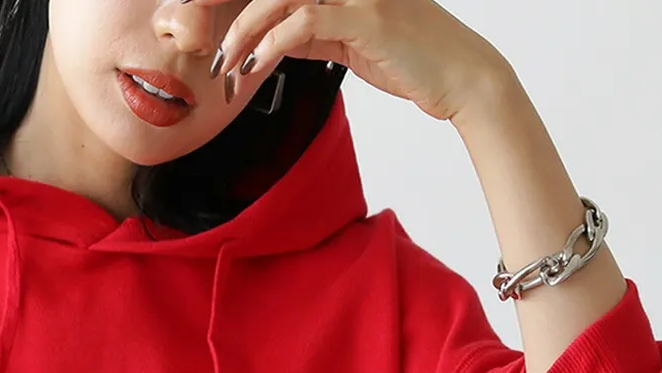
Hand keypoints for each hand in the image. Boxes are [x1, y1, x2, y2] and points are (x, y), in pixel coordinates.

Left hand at [190, 0, 511, 122]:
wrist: (458, 77)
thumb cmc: (409, 59)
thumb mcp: (349, 43)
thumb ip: (312, 33)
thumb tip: (271, 43)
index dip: (239, 2)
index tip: (203, 17)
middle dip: (227, 10)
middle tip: (204, 44)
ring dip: (242, 32)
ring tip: (224, 66)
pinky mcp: (364, 16)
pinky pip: (302, 21)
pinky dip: (271, 44)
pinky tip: (255, 66)